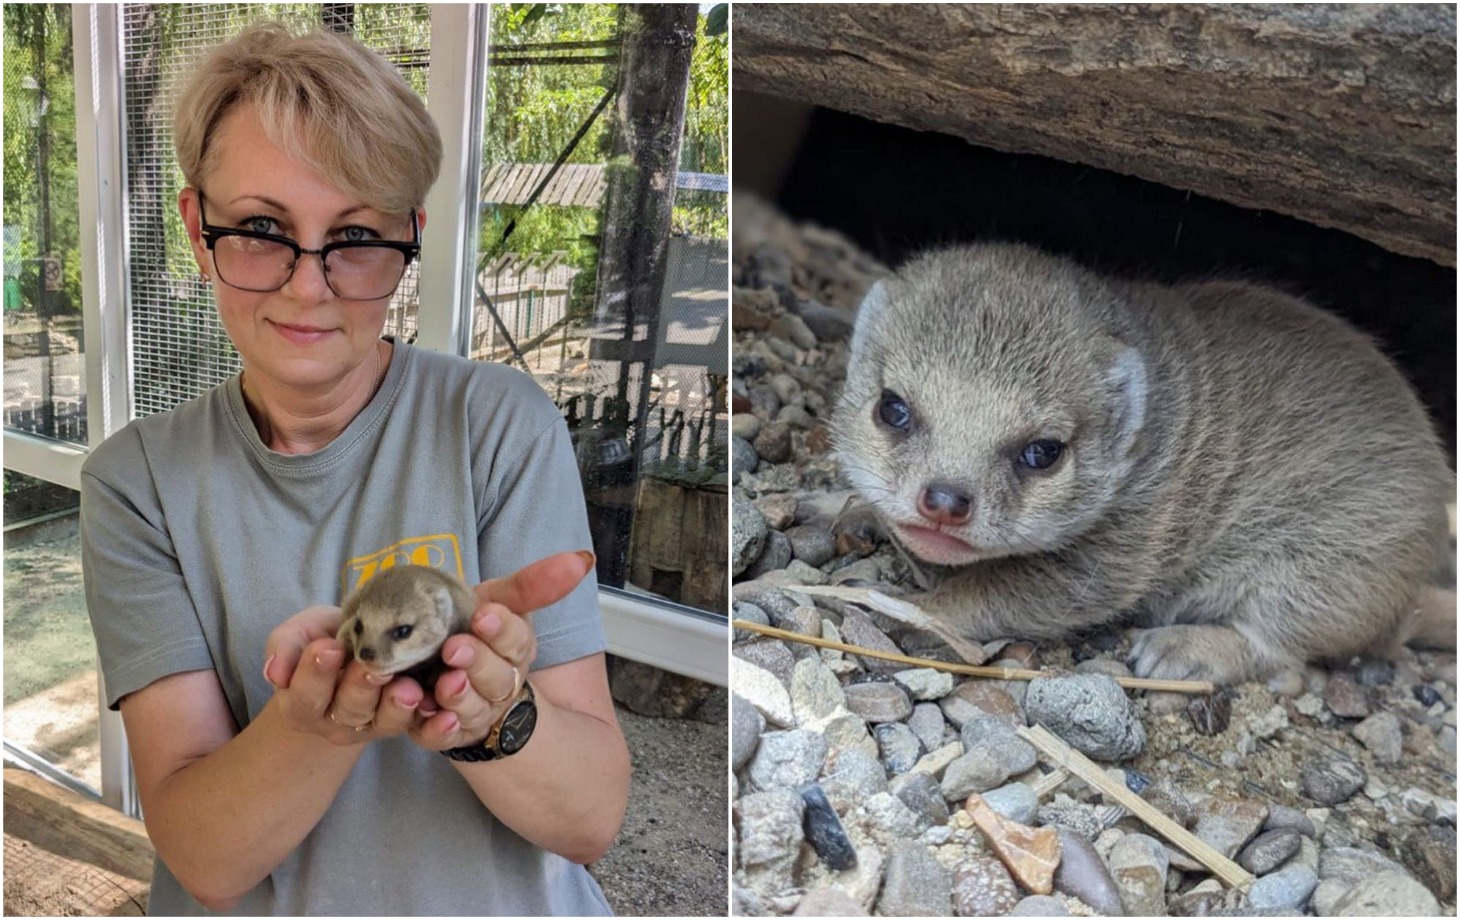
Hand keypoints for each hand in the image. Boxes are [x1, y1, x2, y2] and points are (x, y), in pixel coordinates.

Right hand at [263, 605, 425, 745]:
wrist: (360, 649)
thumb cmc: (326, 640)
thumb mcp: (303, 633)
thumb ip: (286, 645)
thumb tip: (275, 672)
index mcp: (304, 703)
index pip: (306, 694)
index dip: (315, 673)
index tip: (327, 647)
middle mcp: (337, 722)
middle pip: (348, 710)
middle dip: (360, 687)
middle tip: (373, 666)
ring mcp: (374, 726)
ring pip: (384, 721)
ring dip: (398, 706)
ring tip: (409, 688)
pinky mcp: (406, 724)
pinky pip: (420, 730)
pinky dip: (435, 726)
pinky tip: (447, 716)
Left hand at [410, 551, 593, 751]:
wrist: (431, 661)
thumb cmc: (467, 627)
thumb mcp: (494, 599)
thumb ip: (531, 584)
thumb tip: (583, 559)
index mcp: (515, 651)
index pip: (517, 642)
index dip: (502, 631)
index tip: (484, 615)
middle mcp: (499, 686)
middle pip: (498, 681)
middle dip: (478, 664)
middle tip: (454, 648)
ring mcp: (473, 712)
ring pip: (474, 711)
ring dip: (460, 698)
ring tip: (442, 683)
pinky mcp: (442, 732)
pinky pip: (440, 738)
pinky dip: (436, 729)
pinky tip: (424, 712)